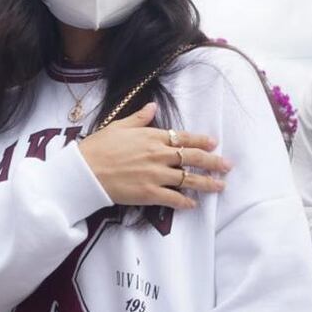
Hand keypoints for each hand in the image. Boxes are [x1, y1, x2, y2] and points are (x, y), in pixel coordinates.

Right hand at [79, 103, 232, 209]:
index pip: (183, 137)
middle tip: (227, 165)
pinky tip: (194, 204)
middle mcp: (158, 154)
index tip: (214, 143)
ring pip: (188, 179)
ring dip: (207, 183)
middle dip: (213, 162)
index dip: (201, 140)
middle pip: (192, 158)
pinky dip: (185, 202)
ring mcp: (156, 175)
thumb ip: (139, 118)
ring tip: (220, 186)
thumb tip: (153, 107)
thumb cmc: (98, 147)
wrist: (84, 171)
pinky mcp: (149, 193)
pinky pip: (173, 198)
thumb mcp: (118, 126)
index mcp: (152, 136)